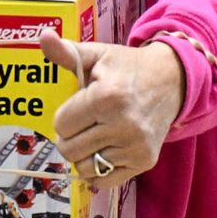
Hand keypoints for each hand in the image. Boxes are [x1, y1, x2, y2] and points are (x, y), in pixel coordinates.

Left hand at [42, 35, 184, 190]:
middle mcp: (123, 124)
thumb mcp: (98, 55)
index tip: (80, 107)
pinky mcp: (145, 160)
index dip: (66, 116)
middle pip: (69, 149)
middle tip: (85, 124)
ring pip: (84, 167)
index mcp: (107, 97)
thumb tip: (43, 36)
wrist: (173, 80)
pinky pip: (104, 181)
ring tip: (96, 137)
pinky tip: (105, 152)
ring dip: (84, 154)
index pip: (62, 124)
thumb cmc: (128, 68)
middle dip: (71, 137)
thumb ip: (67, 52)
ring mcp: (136, 145)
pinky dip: (99, 171)